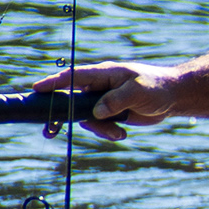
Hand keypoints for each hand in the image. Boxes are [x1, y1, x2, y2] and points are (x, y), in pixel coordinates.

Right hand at [29, 58, 179, 140]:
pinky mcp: (109, 113)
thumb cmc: (156, 86)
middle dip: (61, 115)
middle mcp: (98, 87)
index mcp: (103, 74)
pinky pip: (98, 125)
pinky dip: (107, 132)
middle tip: (49, 129)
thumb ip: (116, 100)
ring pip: (86, 118)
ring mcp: (102, 101)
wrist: (172, 98)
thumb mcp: (138, 91)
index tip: (37, 89)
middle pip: (71, 100)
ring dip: (98, 129)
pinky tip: (122, 133)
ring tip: (119, 133)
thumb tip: (97, 112)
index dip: (54, 83)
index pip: (73, 76)